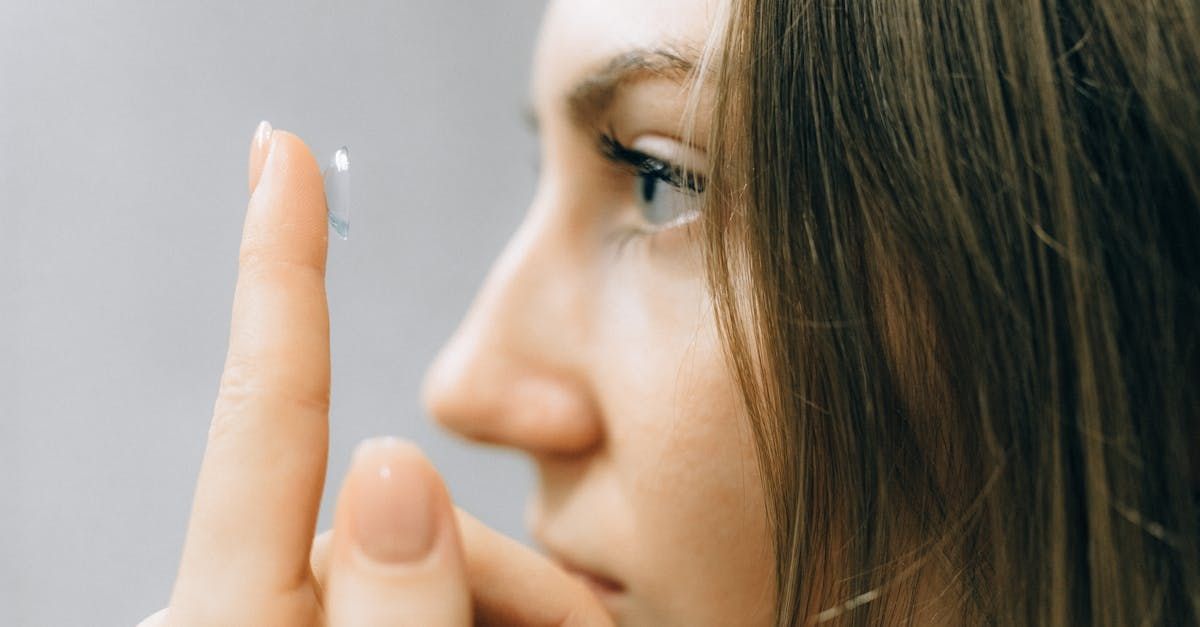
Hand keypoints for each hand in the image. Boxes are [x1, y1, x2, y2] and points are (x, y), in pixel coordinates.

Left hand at [137, 124, 611, 625]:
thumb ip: (399, 609)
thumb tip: (393, 465)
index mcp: (235, 622)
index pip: (267, 416)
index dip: (280, 274)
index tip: (278, 160)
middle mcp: (249, 608)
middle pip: (404, 518)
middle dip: (495, 570)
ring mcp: (282, 618)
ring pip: (432, 555)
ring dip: (504, 600)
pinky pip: (425, 589)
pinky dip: (483, 611)